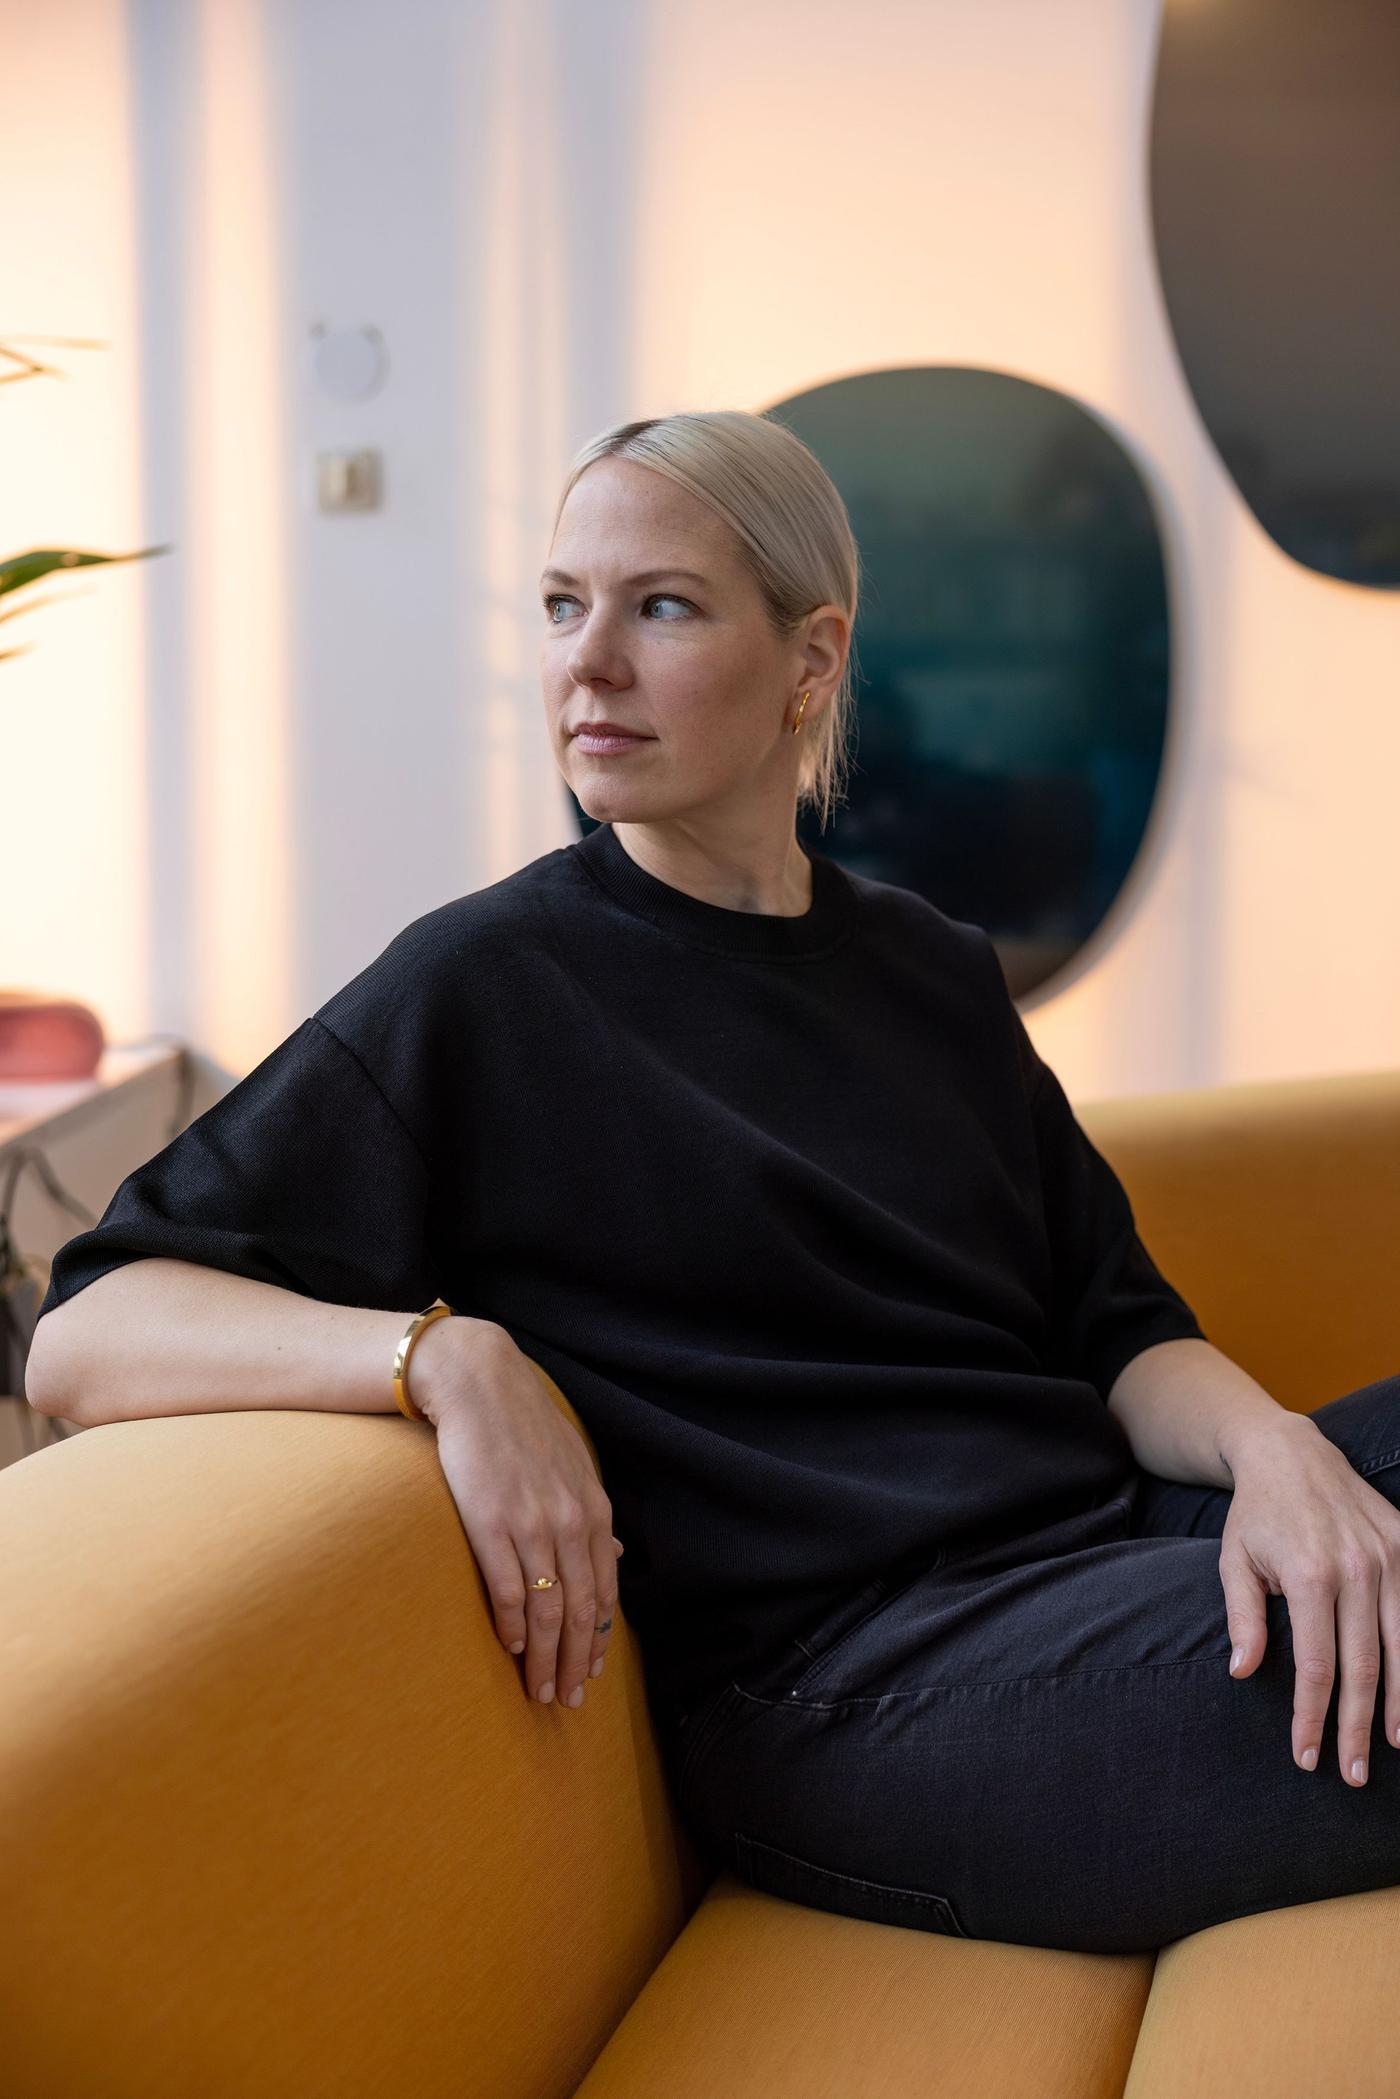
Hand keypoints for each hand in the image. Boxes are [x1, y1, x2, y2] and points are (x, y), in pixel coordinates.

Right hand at [405, 1314, 623, 1710]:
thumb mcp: (572, 1467)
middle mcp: (569, 1520)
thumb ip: (591, 1516)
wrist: (478, 1384)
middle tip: (569, 1701)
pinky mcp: (490, 1522)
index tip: (591, 1673)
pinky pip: (506, 1587)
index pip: (603, 1590)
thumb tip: (614, 1556)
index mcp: (592, 1509)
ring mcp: (531, 1523)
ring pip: (546, 1608)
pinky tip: (511, 1647)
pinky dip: (512, 1623)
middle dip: (576, 1661)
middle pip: (579, 1609)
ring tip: (540, 1690)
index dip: (597, 1638)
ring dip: (545, 1657)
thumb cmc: (522, 1426)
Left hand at [1221, 1415, 1399, 1783]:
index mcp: (1309, 1576)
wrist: (1290, 1453)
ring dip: (1399, 1704)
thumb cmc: (1256, 1515)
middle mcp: (1356, 1569)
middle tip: (1354, 1774)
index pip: (1316, 1666)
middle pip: (1364, 1667)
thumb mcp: (1234, 1562)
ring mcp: (1388, 1558)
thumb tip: (1242, 1673)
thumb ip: (1243, 1619)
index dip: (1313, 1717)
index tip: (1307, 1756)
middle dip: (1357, 1727)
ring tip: (1393, 1745)